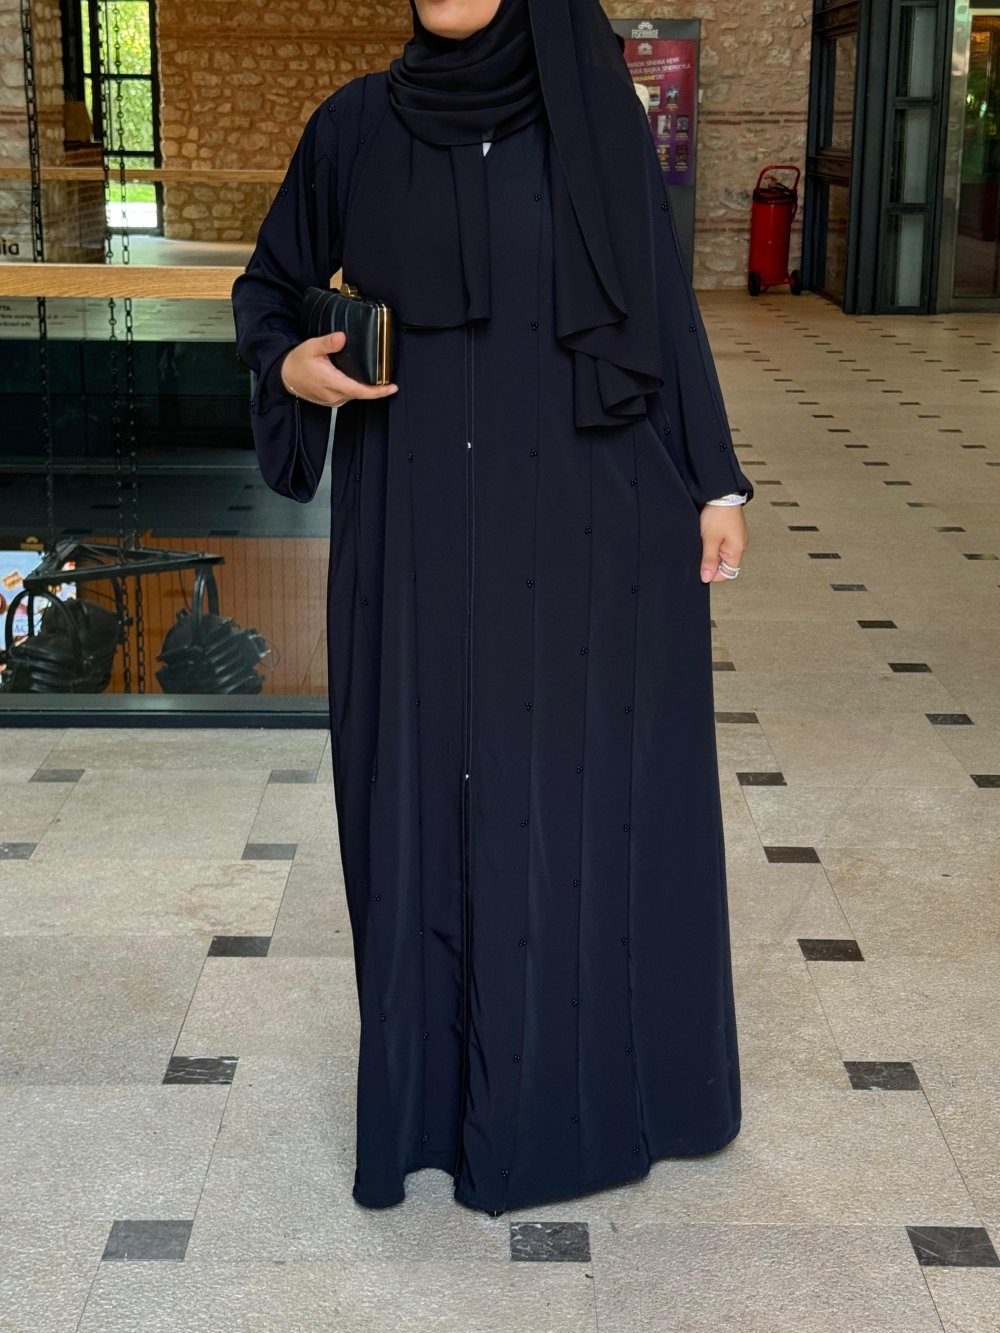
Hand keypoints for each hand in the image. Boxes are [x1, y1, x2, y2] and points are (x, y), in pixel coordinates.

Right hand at [279, 331, 398, 406]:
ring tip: (377, 379)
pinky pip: (348, 396)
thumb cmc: (298, 362)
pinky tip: (360, 380)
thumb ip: (327, 343)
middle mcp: (334, 395)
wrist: (285, 376)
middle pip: (360, 393)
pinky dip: (356, 389)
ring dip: (365, 388)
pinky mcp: (332, 401)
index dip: (377, 391)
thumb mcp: (311, 347)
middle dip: (376, 388)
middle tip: (389, 379)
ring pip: (355, 395)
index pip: (359, 390)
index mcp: (331, 382)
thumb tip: (341, 337)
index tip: (392, 388)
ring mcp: (333, 400)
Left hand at [699, 504, 747, 583]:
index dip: (713, 574)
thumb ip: (708, 560)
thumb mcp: (710, 539)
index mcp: (737, 551)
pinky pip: (721, 544)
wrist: (722, 493)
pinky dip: (713, 543)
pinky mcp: (730, 531)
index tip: (702, 568)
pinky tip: (707, 536)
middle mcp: (738, 546)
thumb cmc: (719, 513)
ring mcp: (735, 538)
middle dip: (711, 562)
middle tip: (701, 550)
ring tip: (704, 540)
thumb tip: (707, 577)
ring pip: (721, 554)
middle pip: (724, 564)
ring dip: (711, 551)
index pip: (727, 574)